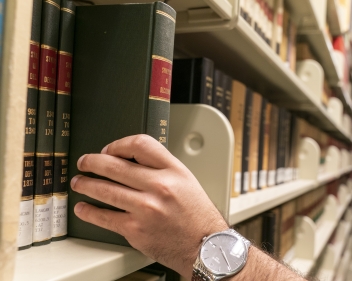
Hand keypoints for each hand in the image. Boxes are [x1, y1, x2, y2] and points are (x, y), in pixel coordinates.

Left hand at [71, 134, 228, 277]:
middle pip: (115, 165)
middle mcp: (160, 187)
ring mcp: (146, 209)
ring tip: (79, 183)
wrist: (205, 246)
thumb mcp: (186, 182)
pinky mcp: (136, 230)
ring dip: (86, 184)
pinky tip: (84, 208)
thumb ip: (161, 169)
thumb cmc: (197, 216)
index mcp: (174, 171)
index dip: (118, 145)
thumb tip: (131, 161)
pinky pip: (104, 217)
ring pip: (105, 189)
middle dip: (93, 162)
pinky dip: (89, 211)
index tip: (108, 150)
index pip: (140, 145)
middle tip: (85, 163)